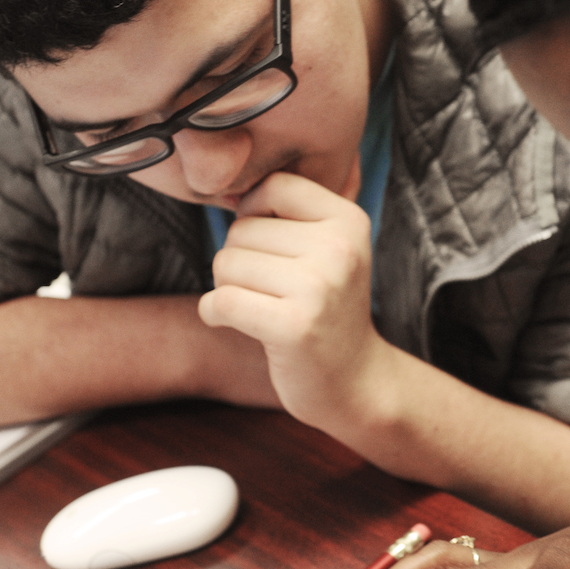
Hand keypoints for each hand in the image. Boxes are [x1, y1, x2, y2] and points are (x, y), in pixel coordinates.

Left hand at [197, 171, 394, 430]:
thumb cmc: (326, 310)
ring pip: (225, 264)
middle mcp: (339, 248)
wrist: (355, 381)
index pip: (274, 186)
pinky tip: (235, 324)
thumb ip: (288, 214)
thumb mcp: (327, 250)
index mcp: (349, 221)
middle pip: (241, 229)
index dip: (253, 213)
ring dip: (227, 289)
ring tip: (260, 307)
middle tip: (268, 291)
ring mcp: (318, 287)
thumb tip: (226, 186)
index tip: (266, 247)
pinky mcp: (294, 326)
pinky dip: (214, 313)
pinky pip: (220, 302)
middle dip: (238, 260)